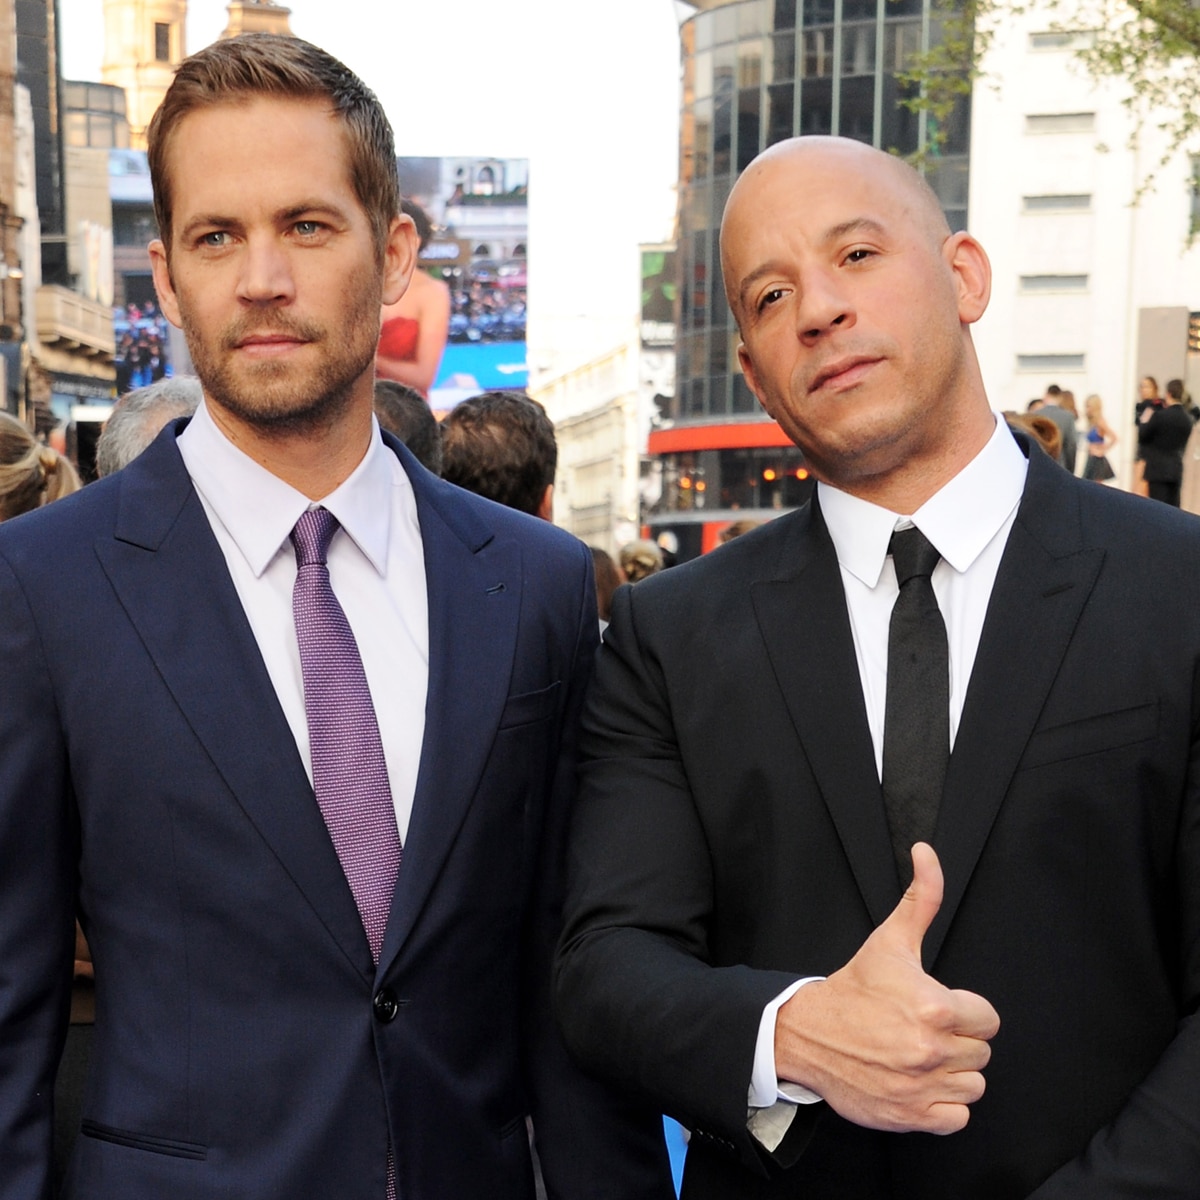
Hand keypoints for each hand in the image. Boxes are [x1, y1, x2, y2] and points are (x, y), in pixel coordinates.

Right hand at [774, 843, 998, 1134]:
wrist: (808, 1032)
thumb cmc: (853, 988)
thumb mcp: (890, 940)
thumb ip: (921, 897)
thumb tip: (927, 854)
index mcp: (935, 1007)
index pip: (988, 1019)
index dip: (964, 1011)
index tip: (937, 1007)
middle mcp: (931, 1050)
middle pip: (980, 1052)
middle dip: (956, 1040)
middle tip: (921, 1028)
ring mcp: (922, 1087)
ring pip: (972, 1086)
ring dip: (951, 1072)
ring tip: (919, 1054)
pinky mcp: (912, 1116)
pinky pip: (956, 1117)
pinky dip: (940, 1105)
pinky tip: (917, 1081)